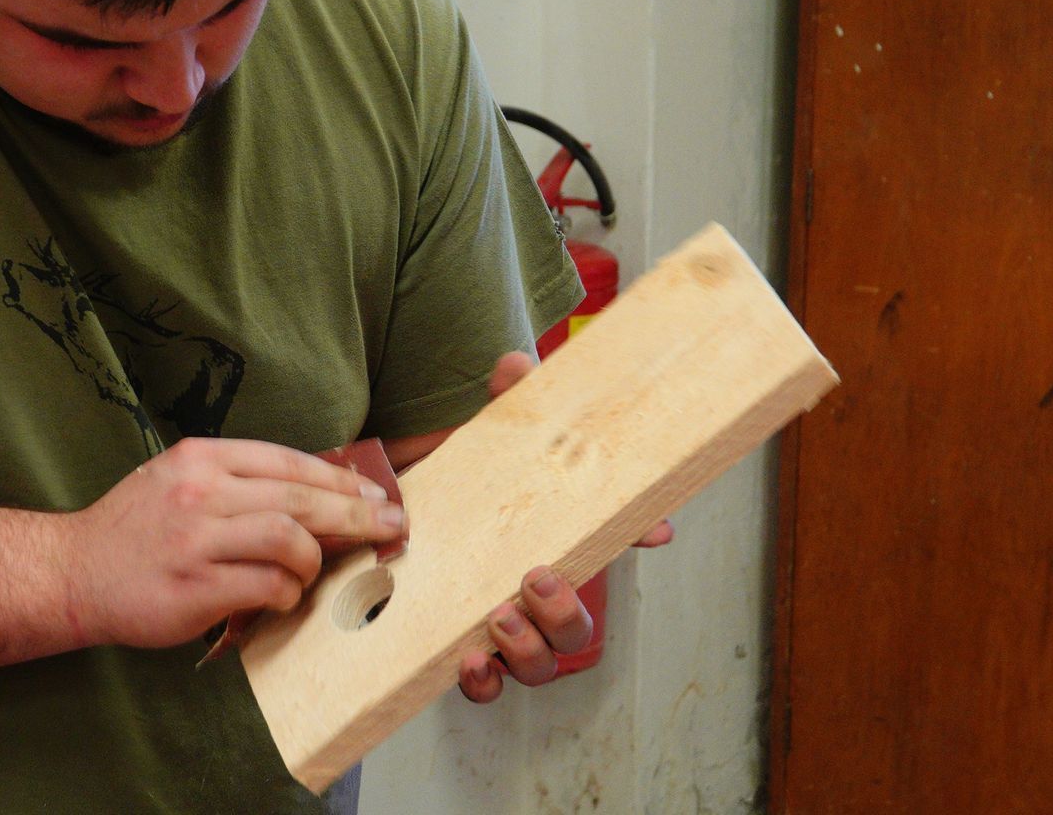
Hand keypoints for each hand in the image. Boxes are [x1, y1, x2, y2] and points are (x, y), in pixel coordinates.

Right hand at [65, 438, 406, 648]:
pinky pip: (265, 586)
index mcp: (202, 457)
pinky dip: (287, 592)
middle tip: (389, 526)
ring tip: (313, 573)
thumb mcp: (179, 480)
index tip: (375, 494)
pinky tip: (283, 596)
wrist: (71, 572)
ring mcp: (196, 539)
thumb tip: (317, 494)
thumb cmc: (135, 529)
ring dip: (315, 560)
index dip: (341, 479)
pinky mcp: (193, 587)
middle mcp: (201, 491)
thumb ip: (238, 482)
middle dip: (355, 514)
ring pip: (289, 539)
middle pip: (301, 498)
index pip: (290, 461)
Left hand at [457, 352, 673, 702]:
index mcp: (557, 541)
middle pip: (576, 631)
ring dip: (528, 649)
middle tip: (537, 578)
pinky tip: (469, 661)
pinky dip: (481, 681)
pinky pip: (484, 687)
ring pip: (539, 664)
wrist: (397, 513)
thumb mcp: (483, 439)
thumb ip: (502, 404)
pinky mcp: (458, 646)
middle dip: (565, 612)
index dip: (641, 534)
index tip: (655, 529)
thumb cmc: (461, 482)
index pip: (614, 542)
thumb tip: (515, 366)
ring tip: (499, 616)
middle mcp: (537, 595)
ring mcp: (502, 627)